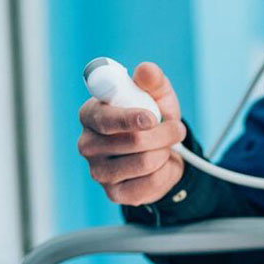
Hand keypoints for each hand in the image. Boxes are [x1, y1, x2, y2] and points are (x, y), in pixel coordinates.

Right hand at [78, 62, 186, 205]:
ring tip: (166, 146)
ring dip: (166, 152)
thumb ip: (152, 80)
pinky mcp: (114, 193)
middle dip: (165, 133)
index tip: (152, 118)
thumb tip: (146, 70)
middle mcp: (87, 144)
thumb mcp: (157, 95)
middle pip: (133, 141)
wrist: (164, 152)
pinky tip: (160, 165)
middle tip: (176, 129)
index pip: (104, 118)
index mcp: (91, 114)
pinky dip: (165, 172)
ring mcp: (98, 172)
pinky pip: (150, 183)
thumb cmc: (153, 118)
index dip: (129, 118)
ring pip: (145, 162)